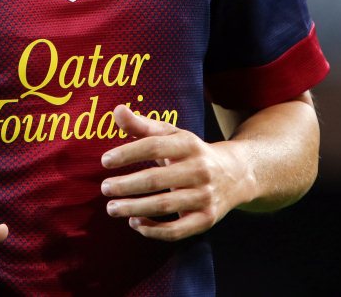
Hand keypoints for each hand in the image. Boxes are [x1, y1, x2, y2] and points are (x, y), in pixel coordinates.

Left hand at [100, 104, 252, 240]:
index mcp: (188, 145)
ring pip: (164, 205)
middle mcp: (199, 170)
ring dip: (134, 208)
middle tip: (104, 188)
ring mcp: (204, 196)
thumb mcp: (172, 135)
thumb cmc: (192, 153)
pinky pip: (177, 229)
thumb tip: (117, 110)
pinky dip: (154, 230)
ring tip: (112, 208)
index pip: (154, 146)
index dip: (128, 153)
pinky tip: (135, 222)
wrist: (236, 174)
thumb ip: (143, 125)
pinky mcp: (206, 219)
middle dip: (126, 185)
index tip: (104, 161)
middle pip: (156, 179)